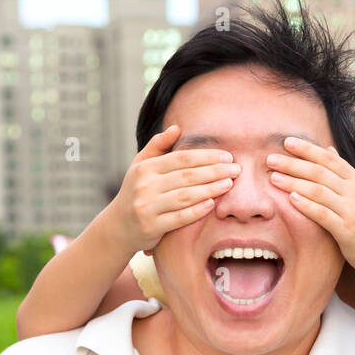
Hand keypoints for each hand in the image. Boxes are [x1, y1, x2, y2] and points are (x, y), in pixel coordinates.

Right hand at [103, 124, 241, 254]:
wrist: (118, 226)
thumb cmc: (135, 192)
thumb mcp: (140, 166)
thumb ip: (158, 146)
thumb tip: (177, 128)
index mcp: (146, 168)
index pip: (181, 158)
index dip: (206, 156)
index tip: (227, 156)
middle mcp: (145, 185)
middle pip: (187, 176)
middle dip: (214, 171)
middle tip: (236, 170)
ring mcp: (147, 206)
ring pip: (185, 196)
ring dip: (210, 189)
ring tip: (229, 184)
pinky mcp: (151, 226)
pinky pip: (178, 218)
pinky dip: (196, 211)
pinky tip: (213, 205)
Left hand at [266, 137, 354, 271]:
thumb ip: (343, 173)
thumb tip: (328, 150)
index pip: (329, 159)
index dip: (307, 149)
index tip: (286, 142)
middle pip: (320, 172)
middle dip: (293, 164)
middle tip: (271, 160)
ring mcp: (353, 210)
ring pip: (319, 191)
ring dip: (294, 182)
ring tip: (273, 178)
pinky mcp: (347, 229)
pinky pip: (323, 214)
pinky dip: (306, 205)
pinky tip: (290, 199)